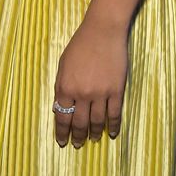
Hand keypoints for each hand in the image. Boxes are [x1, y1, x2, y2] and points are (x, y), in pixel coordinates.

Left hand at [53, 18, 127, 148]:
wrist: (102, 31)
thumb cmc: (80, 44)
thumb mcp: (63, 64)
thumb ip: (61, 85)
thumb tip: (59, 106)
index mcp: (65, 86)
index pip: (62, 117)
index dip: (62, 132)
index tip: (62, 141)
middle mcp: (82, 93)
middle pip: (79, 123)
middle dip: (77, 137)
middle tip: (77, 145)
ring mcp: (100, 94)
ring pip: (96, 122)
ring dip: (93, 133)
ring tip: (92, 140)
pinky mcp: (116, 91)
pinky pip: (114, 115)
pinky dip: (112, 127)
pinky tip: (111, 133)